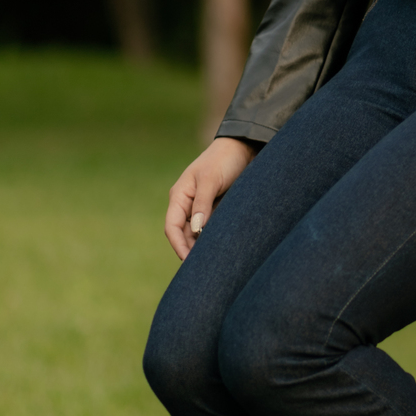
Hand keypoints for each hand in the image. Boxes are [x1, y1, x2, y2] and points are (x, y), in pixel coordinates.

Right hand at [164, 136, 255, 259]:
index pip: (172, 227)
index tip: (188, 261)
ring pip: (196, 233)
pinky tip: (221, 249)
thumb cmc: (224, 159)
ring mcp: (201, 207)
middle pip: (183, 234)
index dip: (178, 245)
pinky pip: (210, 228)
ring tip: (213, 262)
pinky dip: (212, 239)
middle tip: (203, 269)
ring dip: (201, 246)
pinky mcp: (215, 208)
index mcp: (179, 195)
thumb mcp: (211, 180)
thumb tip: (196, 230)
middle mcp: (187, 203)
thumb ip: (203, 204)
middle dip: (189, 251)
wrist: (243, 146)